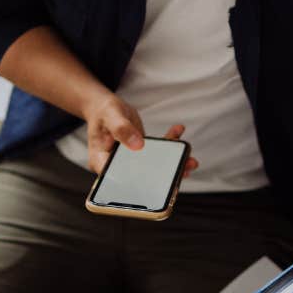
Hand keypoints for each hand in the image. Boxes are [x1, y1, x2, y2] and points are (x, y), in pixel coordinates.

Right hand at [82, 92, 198, 177]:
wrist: (104, 107)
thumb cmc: (103, 112)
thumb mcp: (111, 116)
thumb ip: (122, 129)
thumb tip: (138, 145)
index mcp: (102, 163)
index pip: (120, 181)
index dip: (141, 185)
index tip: (162, 182)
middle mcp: (116, 167)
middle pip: (141, 177)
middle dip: (165, 176)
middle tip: (185, 169)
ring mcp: (129, 162)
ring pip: (153, 168)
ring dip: (173, 162)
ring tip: (190, 158)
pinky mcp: (140, 155)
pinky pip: (157, 154)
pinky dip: (169, 143)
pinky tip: (178, 131)